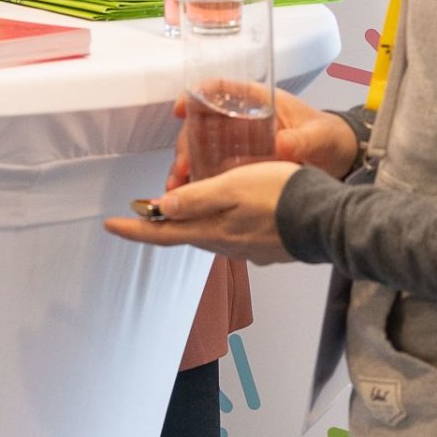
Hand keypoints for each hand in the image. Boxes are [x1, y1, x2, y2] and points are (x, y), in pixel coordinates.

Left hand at [104, 161, 299, 262]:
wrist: (327, 219)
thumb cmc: (280, 195)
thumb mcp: (232, 186)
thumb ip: (197, 198)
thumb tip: (160, 208)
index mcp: (212, 231)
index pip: (162, 234)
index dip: (134, 230)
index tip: (109, 225)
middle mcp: (225, 246)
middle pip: (184, 236)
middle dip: (161, 225)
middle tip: (142, 211)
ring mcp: (247, 250)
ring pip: (209, 236)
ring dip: (191, 224)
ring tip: (181, 209)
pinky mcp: (267, 247)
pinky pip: (234, 237)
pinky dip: (221, 225)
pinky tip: (229, 213)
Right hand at [162, 87, 360, 192]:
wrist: (341, 162)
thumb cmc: (330, 139)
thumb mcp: (321, 136)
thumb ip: (305, 139)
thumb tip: (284, 144)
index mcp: (260, 101)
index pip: (220, 89)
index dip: (196, 95)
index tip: (182, 108)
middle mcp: (243, 119)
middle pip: (202, 123)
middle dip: (186, 143)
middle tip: (183, 166)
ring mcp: (238, 142)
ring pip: (201, 147)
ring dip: (186, 165)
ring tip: (178, 187)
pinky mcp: (239, 164)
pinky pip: (212, 168)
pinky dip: (198, 181)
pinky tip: (190, 196)